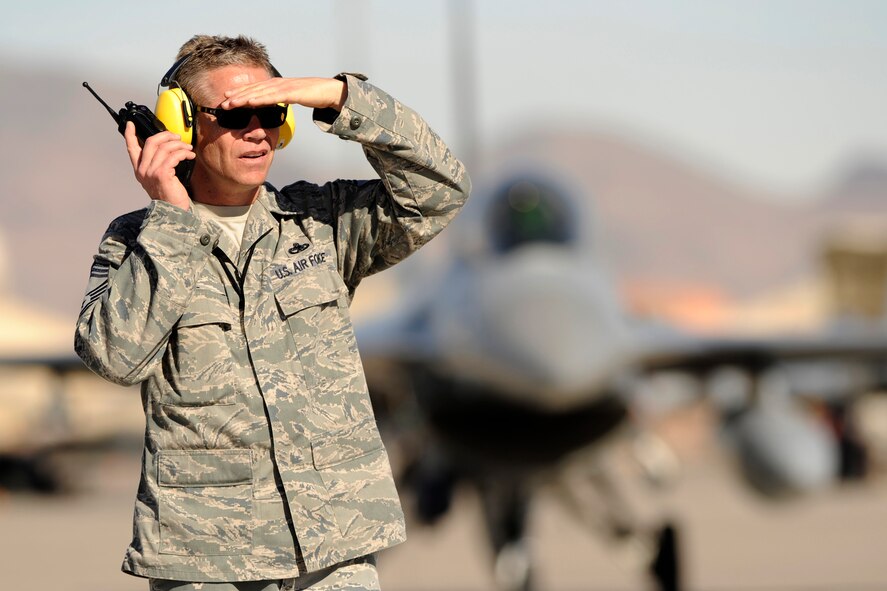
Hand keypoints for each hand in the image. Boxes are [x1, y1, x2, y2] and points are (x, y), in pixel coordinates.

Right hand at [124, 121, 194, 209]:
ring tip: (187, 148)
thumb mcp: (158, 178)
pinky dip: (183, 153)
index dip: (130, 134)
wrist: (172, 211)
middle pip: (150, 142)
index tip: (131, 124)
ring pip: (164, 148)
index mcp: (139, 170)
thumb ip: (157, 163)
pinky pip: (173, 156)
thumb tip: (167, 147)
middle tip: (177, 137)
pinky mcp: (162, 174)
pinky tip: (189, 156)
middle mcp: (142, 170)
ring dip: (179, 145)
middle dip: (166, 135)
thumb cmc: (169, 194)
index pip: (131, 148)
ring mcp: (151, 172)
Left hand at [221, 77, 346, 111]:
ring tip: (231, 103)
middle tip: (222, 103)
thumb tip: (268, 105)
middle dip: (236, 96)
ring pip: (259, 93)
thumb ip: (278, 99)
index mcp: (275, 85)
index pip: (254, 89)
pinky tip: (250, 102)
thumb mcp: (290, 97)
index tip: (226, 98)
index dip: (239, 92)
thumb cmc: (310, 94)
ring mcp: (283, 87)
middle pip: (253, 90)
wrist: (328, 90)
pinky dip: (259, 99)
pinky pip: (272, 97)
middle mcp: (276, 84)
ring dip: (243, 98)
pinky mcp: (291, 92)